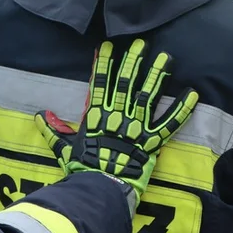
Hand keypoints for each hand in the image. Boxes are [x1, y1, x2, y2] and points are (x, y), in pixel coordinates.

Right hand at [35, 39, 198, 211]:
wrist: (100, 190)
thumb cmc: (82, 169)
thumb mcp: (63, 148)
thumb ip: (53, 130)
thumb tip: (39, 115)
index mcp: (96, 116)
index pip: (99, 84)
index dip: (103, 64)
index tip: (107, 46)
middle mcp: (117, 117)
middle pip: (126, 83)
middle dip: (133, 61)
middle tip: (140, 43)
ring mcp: (136, 127)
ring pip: (148, 96)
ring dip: (157, 75)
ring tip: (165, 57)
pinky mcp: (152, 142)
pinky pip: (170, 124)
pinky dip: (182, 109)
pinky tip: (193, 94)